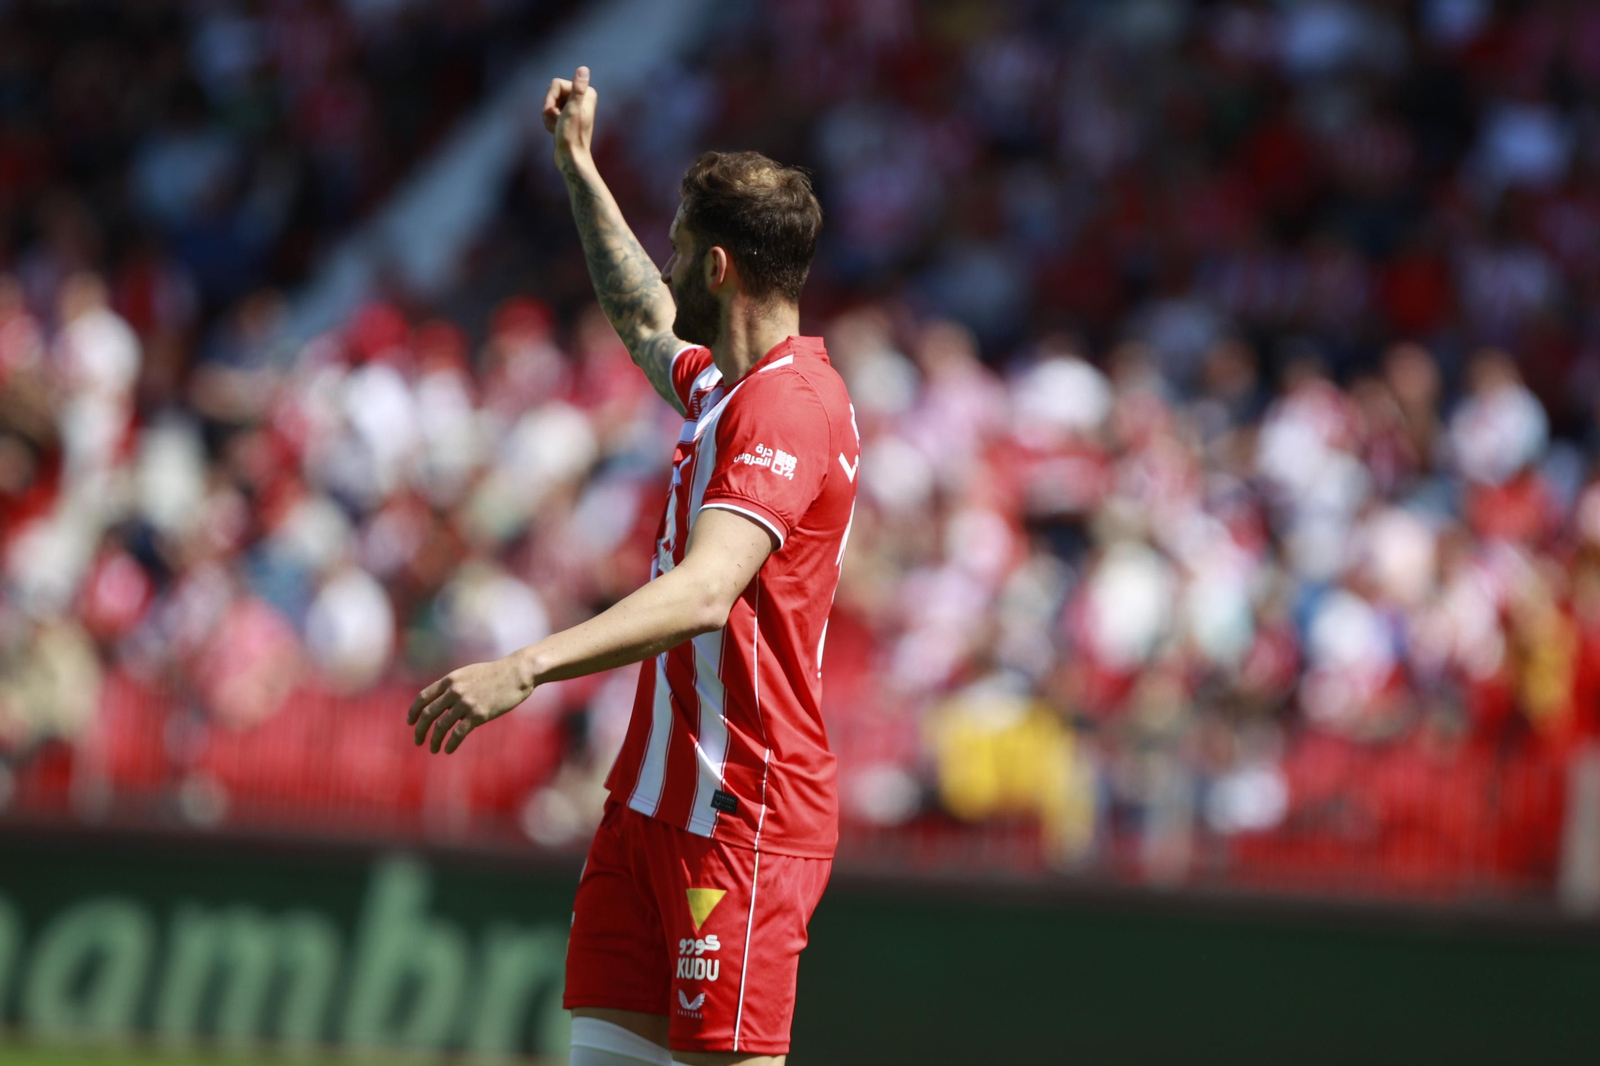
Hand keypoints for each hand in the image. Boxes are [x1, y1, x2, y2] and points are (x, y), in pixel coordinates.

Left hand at [407, 656, 532, 753]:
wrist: (517, 673)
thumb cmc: (496, 673)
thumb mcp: (469, 673)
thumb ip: (454, 685)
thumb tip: (442, 700)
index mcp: (450, 680)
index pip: (423, 697)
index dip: (414, 711)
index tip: (410, 722)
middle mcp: (454, 691)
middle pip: (428, 714)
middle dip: (420, 730)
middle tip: (417, 740)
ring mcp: (466, 703)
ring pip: (441, 726)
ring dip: (434, 740)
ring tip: (433, 749)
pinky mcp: (479, 715)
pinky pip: (458, 733)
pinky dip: (450, 744)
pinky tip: (447, 750)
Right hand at [542, 64, 596, 171]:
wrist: (570, 158)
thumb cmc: (571, 136)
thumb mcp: (572, 110)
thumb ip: (578, 89)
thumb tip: (583, 69)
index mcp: (587, 93)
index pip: (555, 84)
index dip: (550, 99)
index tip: (554, 113)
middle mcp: (583, 98)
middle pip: (552, 93)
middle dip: (549, 108)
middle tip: (556, 123)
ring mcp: (575, 108)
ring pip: (550, 104)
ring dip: (548, 117)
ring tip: (556, 129)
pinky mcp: (568, 117)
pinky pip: (551, 113)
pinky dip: (549, 122)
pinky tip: (555, 132)